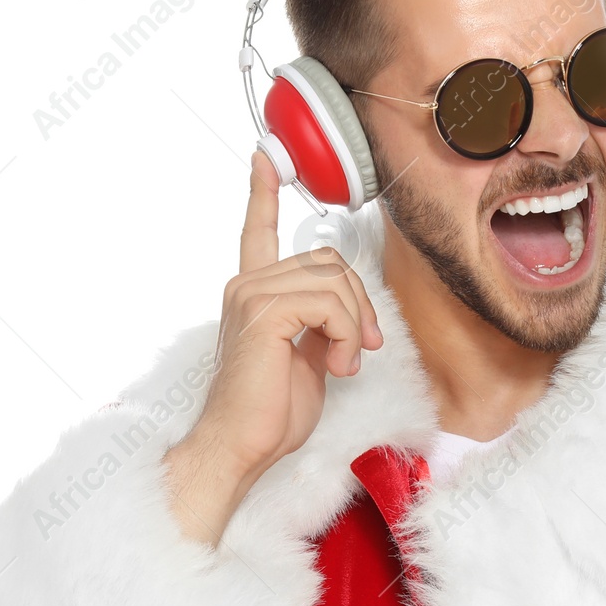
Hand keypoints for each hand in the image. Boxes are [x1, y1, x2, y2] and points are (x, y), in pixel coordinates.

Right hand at [163, 150, 382, 546]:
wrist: (242, 448)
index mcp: (253, 293)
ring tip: (343, 364)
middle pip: (330, 260)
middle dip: (360, 304)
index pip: (258, 231)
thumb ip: (320, 323)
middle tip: (363, 348)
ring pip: (336, 280)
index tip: (265, 157)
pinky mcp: (264, 312)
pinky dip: (348, 337)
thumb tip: (351, 311)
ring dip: (356, 326)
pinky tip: (337, 366)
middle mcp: (247, 285)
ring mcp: (252, 295)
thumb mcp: (307, 357)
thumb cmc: (270, 414)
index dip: (263, 193)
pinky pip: (331, 303)